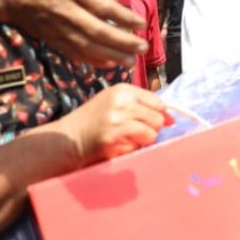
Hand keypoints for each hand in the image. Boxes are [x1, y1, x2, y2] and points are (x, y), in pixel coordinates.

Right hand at [0, 0, 147, 66]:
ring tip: (132, 60)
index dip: (124, 18)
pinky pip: (75, 54)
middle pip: (98, 31)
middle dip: (123, 42)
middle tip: (143, 47)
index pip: (103, 8)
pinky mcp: (52, 40)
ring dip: (112, 56)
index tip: (141, 23)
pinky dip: (93, 61)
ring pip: (87, 47)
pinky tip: (109, 63)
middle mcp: (66, 12)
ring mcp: (58, 29)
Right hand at [58, 83, 172, 165]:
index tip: (158, 120)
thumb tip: (171, 118)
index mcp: (122, 90)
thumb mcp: (115, 103)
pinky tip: (117, 145)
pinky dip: (131, 149)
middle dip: (152, 128)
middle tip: (136, 131)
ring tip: (126, 138)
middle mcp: (121, 103)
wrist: (67, 138)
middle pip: (157, 119)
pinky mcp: (113, 139)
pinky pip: (137, 147)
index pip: (157, 101)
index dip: (161, 113)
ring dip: (143, 140)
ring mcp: (117, 121)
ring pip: (151, 134)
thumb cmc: (94, 120)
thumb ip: (141, 105)